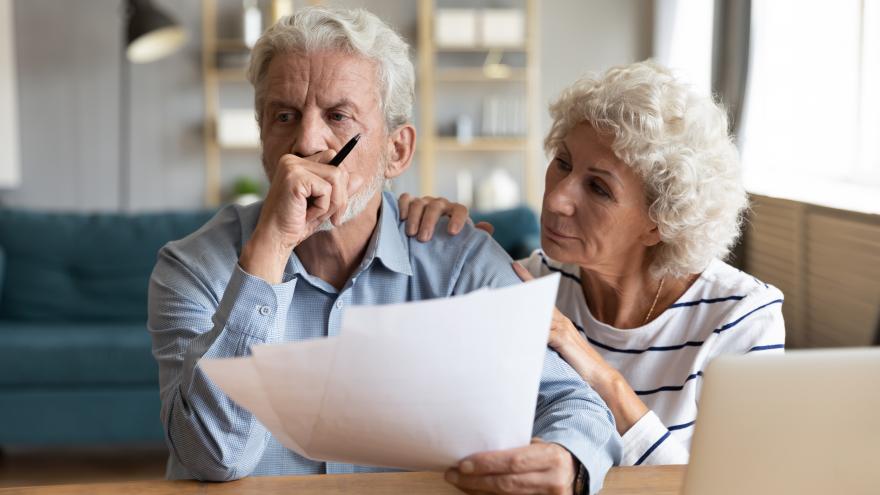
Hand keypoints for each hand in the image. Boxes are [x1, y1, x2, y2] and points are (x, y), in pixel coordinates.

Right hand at [240, 150, 357, 283]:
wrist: (275, 239)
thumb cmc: (296, 223)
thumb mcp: (324, 205)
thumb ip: (339, 190)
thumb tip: (359, 177)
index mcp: (296, 162)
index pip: (333, 158)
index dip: (340, 183)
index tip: (335, 206)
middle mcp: (292, 160)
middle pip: (338, 169)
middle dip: (341, 196)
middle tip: (332, 217)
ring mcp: (292, 167)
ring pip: (337, 177)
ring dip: (333, 203)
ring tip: (316, 215)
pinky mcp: (294, 177)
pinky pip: (326, 189)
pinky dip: (322, 207)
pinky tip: (306, 215)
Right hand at [397, 193, 493, 241]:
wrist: (430, 237)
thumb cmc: (447, 240)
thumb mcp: (462, 239)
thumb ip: (475, 235)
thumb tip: (487, 227)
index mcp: (455, 211)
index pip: (460, 209)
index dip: (458, 219)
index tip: (453, 233)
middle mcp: (440, 204)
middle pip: (436, 206)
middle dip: (429, 222)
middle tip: (424, 239)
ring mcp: (424, 202)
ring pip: (419, 203)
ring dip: (414, 218)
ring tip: (411, 234)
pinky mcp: (409, 202)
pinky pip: (405, 199)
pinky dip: (403, 206)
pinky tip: (401, 219)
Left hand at [444, 438, 575, 494]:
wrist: (573, 470)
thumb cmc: (546, 453)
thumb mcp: (537, 444)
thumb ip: (515, 447)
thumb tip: (477, 447)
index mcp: (551, 457)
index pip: (514, 461)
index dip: (487, 464)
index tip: (463, 463)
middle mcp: (553, 480)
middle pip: (507, 483)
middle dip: (476, 480)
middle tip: (453, 473)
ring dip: (478, 491)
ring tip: (458, 482)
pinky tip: (475, 491)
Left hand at [512, 262, 649, 434]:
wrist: (600, 376)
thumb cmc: (578, 364)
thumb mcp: (559, 348)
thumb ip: (545, 339)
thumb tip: (529, 334)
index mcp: (558, 321)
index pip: (541, 297)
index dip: (528, 280)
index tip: (515, 266)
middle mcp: (560, 320)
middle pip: (540, 297)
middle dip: (526, 282)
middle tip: (512, 265)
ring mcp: (562, 329)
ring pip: (540, 310)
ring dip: (526, 302)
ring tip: (509, 291)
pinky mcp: (562, 340)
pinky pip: (544, 330)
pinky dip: (534, 325)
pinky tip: (522, 321)